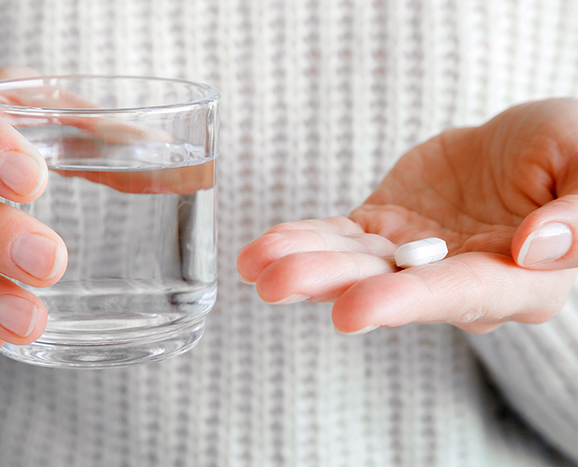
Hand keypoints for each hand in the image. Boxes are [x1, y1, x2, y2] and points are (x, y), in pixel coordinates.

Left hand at [237, 98, 577, 333]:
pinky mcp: (384, 230)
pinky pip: (339, 238)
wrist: (527, 148)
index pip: (459, 294)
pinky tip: (263, 248)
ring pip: (354, 264)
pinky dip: (303, 239)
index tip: (351, 310)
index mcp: (520, 279)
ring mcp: (414, 255)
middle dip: (329, 283)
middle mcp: (459, 278)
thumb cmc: (570, 157)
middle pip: (390, 286)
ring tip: (253, 264)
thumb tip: (534, 247)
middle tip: (274, 283)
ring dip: (302, 263)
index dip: (405, 302)